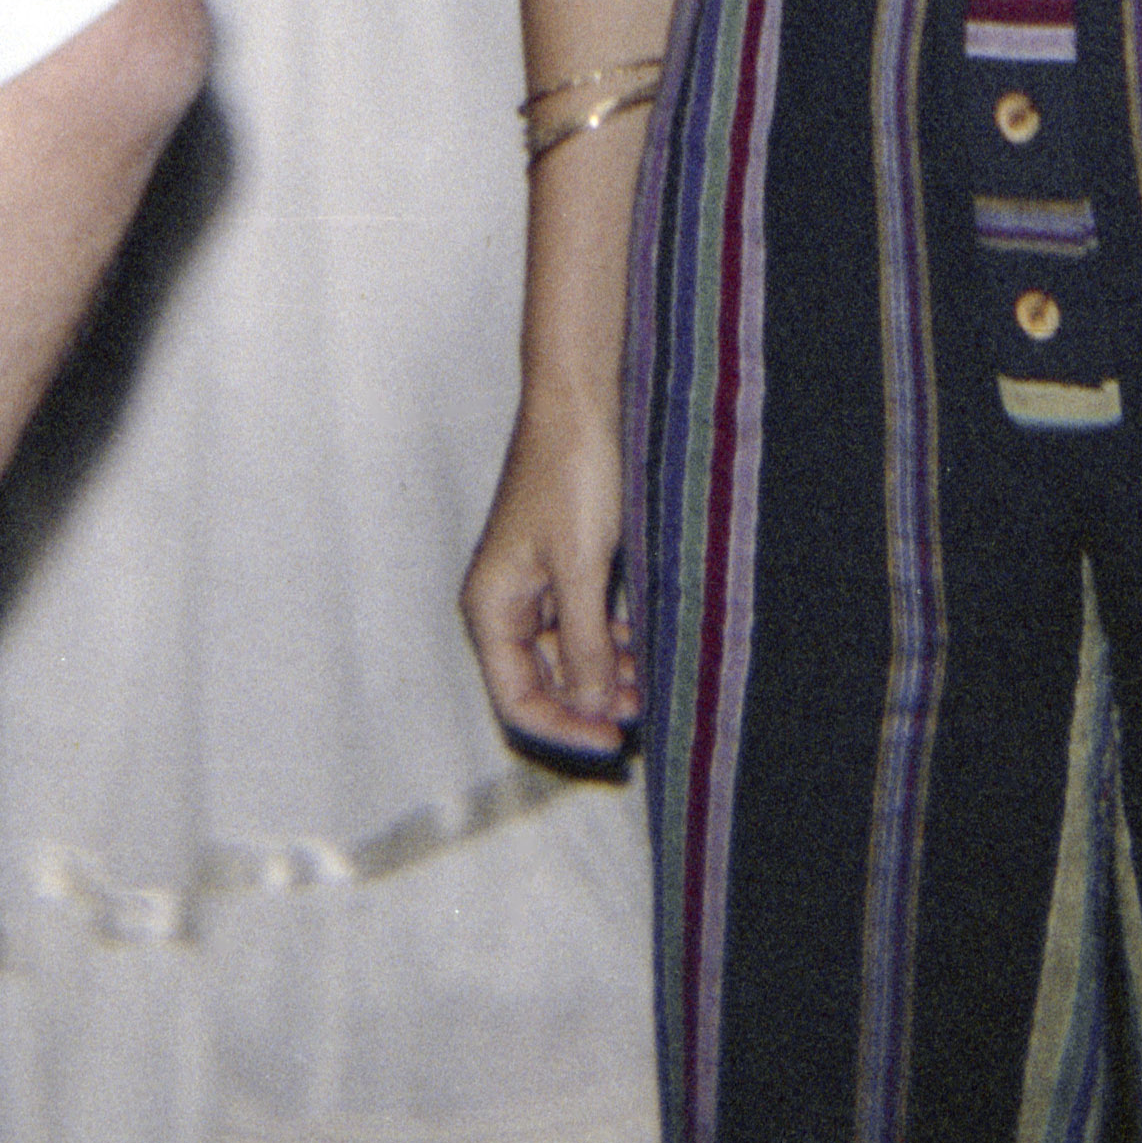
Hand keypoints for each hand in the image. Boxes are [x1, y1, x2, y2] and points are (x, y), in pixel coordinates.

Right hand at [462, 397, 634, 760]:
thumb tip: (589, 709)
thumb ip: (583, 643)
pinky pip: (581, 620)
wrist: (582, 401)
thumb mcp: (581, 567)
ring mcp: (533, 583)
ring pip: (566, 652)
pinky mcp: (561, 562)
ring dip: (604, 671)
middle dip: (589, 700)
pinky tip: (644, 642)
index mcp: (490, 608)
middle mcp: (505, 602)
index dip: (564, 728)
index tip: (616, 741)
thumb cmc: (572, 475)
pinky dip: (610, 638)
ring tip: (651, 679)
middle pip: (541, 681)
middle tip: (644, 710)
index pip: (518, 700)